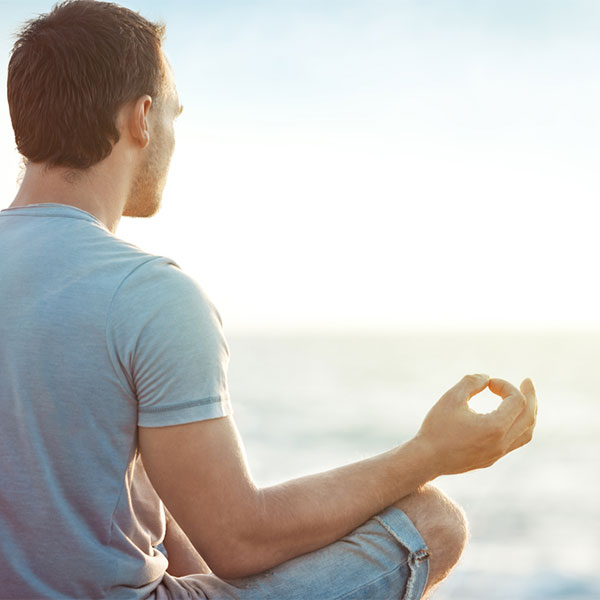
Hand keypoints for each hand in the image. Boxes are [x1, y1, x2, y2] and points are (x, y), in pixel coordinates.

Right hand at [414, 374, 537, 476]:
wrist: (426, 459)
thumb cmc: (437, 427)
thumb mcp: (451, 398)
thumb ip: (471, 382)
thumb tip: (486, 377)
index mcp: (495, 427)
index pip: (516, 400)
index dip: (504, 385)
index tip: (487, 383)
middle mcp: (502, 443)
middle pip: (529, 416)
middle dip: (530, 396)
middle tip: (527, 381)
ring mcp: (498, 453)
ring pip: (527, 432)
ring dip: (528, 413)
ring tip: (524, 399)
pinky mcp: (492, 459)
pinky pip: (515, 441)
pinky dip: (518, 425)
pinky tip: (508, 417)